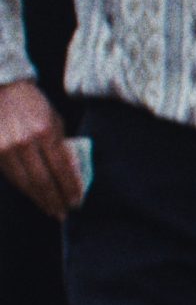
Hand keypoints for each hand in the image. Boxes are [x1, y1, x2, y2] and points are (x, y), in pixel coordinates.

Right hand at [0, 80, 77, 217]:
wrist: (2, 91)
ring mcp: (6, 149)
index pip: (62, 168)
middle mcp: (25, 142)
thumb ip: (61, 145)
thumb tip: (71, 173)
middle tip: (65, 213)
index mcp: (46, 132)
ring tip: (52, 210)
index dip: (70, 188)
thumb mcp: (55, 120)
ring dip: (40, 199)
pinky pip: (12, 177)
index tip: (77, 202)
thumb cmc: (33, 105)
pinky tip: (35, 196)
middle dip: (55, 199)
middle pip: (43, 180)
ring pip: (25, 183)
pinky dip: (25, 189)